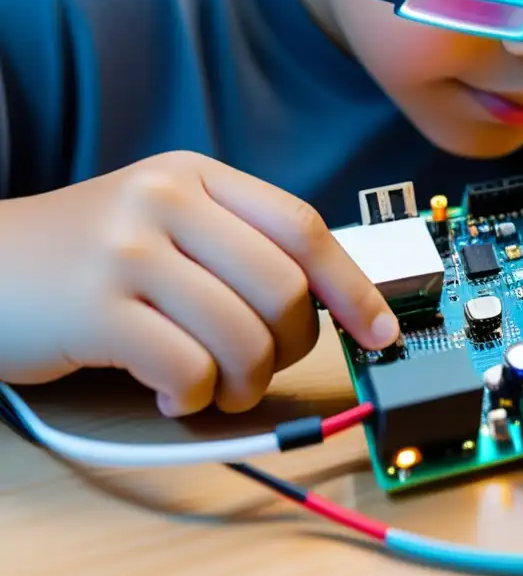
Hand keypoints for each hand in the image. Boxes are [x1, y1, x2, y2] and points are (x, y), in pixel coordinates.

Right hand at [0, 151, 398, 415]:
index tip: (380, 330)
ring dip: (244, 383)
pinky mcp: (95, 308)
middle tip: (261, 367)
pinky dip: (193, 398)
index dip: (354, 287)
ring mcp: (128, 250)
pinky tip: (171, 393)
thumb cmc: (89, 258)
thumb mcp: (166, 223)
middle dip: (290, 349)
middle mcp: (166, 200)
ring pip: (243, 336)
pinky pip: (188, 369)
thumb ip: (239, 247)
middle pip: (284, 289)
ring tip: (216, 387)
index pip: (304, 227)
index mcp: (197, 177)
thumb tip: (334, 303)